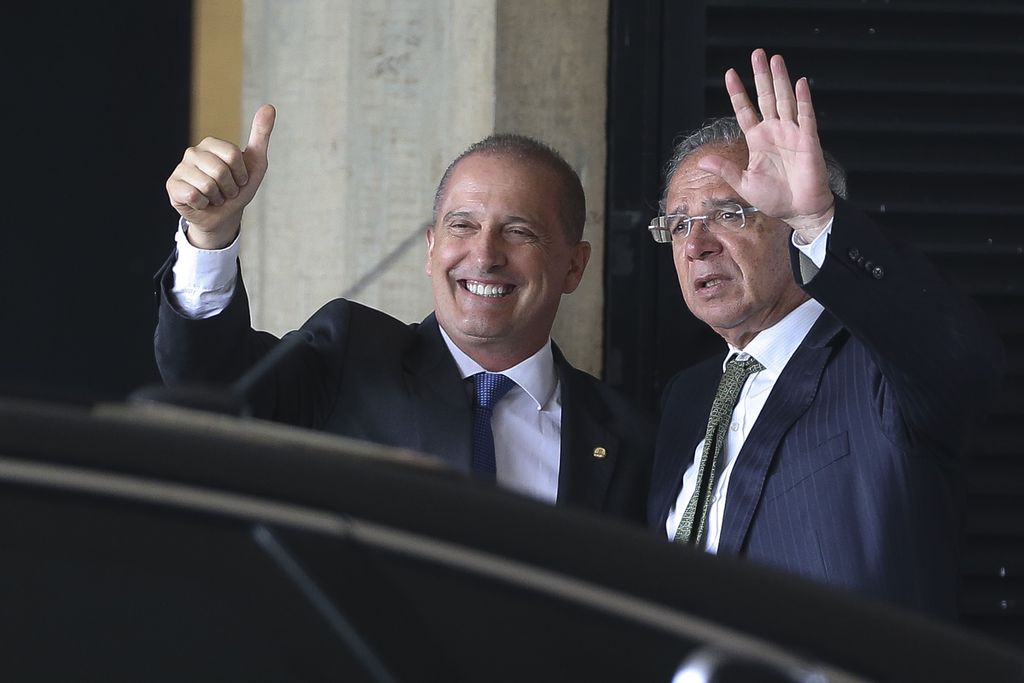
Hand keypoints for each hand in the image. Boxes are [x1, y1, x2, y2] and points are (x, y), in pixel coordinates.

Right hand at [165, 104, 275, 249]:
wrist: (225, 215)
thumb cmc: (239, 188)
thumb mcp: (256, 162)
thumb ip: (260, 134)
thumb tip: (269, 106)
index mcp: (211, 144)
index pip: (233, 155)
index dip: (241, 174)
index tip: (239, 179)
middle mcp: (192, 152)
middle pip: (220, 171)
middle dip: (230, 188)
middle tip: (226, 191)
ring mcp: (180, 169)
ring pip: (208, 185)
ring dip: (217, 198)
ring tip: (214, 197)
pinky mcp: (172, 186)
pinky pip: (194, 196)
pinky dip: (203, 205)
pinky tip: (201, 202)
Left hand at [698, 49, 833, 240]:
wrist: (798, 210)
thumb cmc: (774, 198)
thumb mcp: (743, 183)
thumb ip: (725, 169)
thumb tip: (701, 161)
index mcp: (757, 140)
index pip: (745, 110)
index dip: (738, 93)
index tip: (729, 74)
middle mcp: (774, 132)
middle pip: (766, 97)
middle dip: (761, 76)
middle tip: (757, 54)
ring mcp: (792, 134)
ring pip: (784, 100)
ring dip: (781, 80)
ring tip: (775, 59)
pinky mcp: (808, 140)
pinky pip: (806, 116)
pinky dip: (803, 100)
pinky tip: (800, 83)